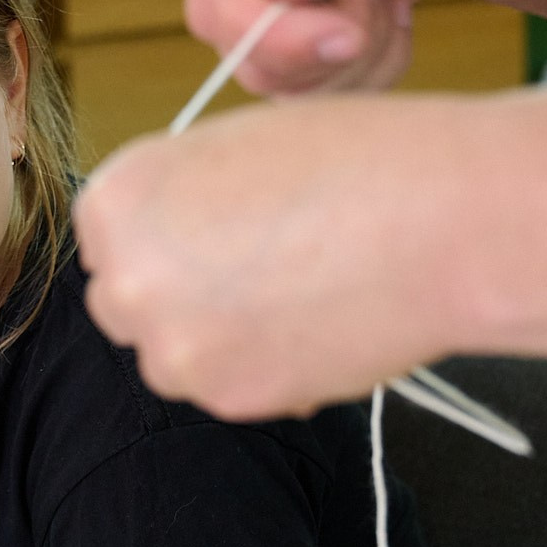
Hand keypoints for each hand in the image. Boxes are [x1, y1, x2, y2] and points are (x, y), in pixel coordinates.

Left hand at [77, 97, 476, 418]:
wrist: (440, 219)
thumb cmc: (353, 161)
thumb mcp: (233, 148)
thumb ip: (178, 199)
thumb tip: (166, 245)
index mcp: (116, 201)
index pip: (106, 240)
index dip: (165, 237)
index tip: (211, 235)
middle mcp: (127, 279)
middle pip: (127, 305)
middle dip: (179, 295)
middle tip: (256, 271)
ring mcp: (174, 348)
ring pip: (177, 356)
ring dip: (219, 339)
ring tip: (299, 291)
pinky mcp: (229, 398)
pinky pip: (230, 390)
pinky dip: (265, 368)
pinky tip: (320, 322)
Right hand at [185, 0, 461, 95]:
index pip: (215, 0)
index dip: (272, 33)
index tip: (348, 32)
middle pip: (250, 59)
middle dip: (331, 41)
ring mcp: (269, 20)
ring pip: (296, 86)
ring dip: (365, 50)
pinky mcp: (307, 51)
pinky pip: (337, 93)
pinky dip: (383, 63)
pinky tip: (394, 10)